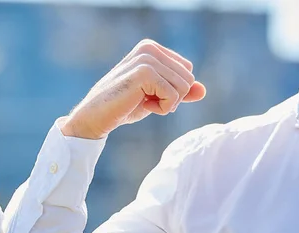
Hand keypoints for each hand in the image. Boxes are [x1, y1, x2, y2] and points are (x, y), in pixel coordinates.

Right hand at [61, 39, 206, 139]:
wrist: (94, 117)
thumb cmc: (122, 107)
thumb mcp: (156, 97)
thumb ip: (179, 92)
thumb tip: (203, 91)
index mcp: (151, 48)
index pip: (187, 70)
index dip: (174, 90)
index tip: (150, 96)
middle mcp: (149, 48)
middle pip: (188, 78)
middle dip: (173, 98)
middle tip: (147, 102)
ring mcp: (147, 59)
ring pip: (184, 87)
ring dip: (167, 104)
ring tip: (143, 104)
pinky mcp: (145, 73)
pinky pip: (174, 96)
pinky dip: (162, 108)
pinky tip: (142, 106)